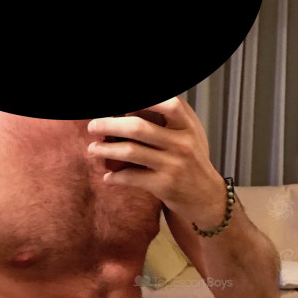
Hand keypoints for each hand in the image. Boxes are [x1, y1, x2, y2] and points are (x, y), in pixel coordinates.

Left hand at [87, 97, 227, 231]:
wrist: (205, 196)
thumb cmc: (191, 159)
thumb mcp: (189, 133)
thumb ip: (168, 118)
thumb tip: (130, 109)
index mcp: (187, 126)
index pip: (169, 104)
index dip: (146, 101)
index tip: (121, 105)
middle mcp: (181, 144)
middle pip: (139, 128)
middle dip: (110, 125)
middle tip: (93, 125)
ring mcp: (172, 165)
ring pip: (131, 152)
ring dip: (106, 150)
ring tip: (93, 148)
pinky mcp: (163, 185)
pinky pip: (132, 177)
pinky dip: (115, 177)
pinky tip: (107, 176)